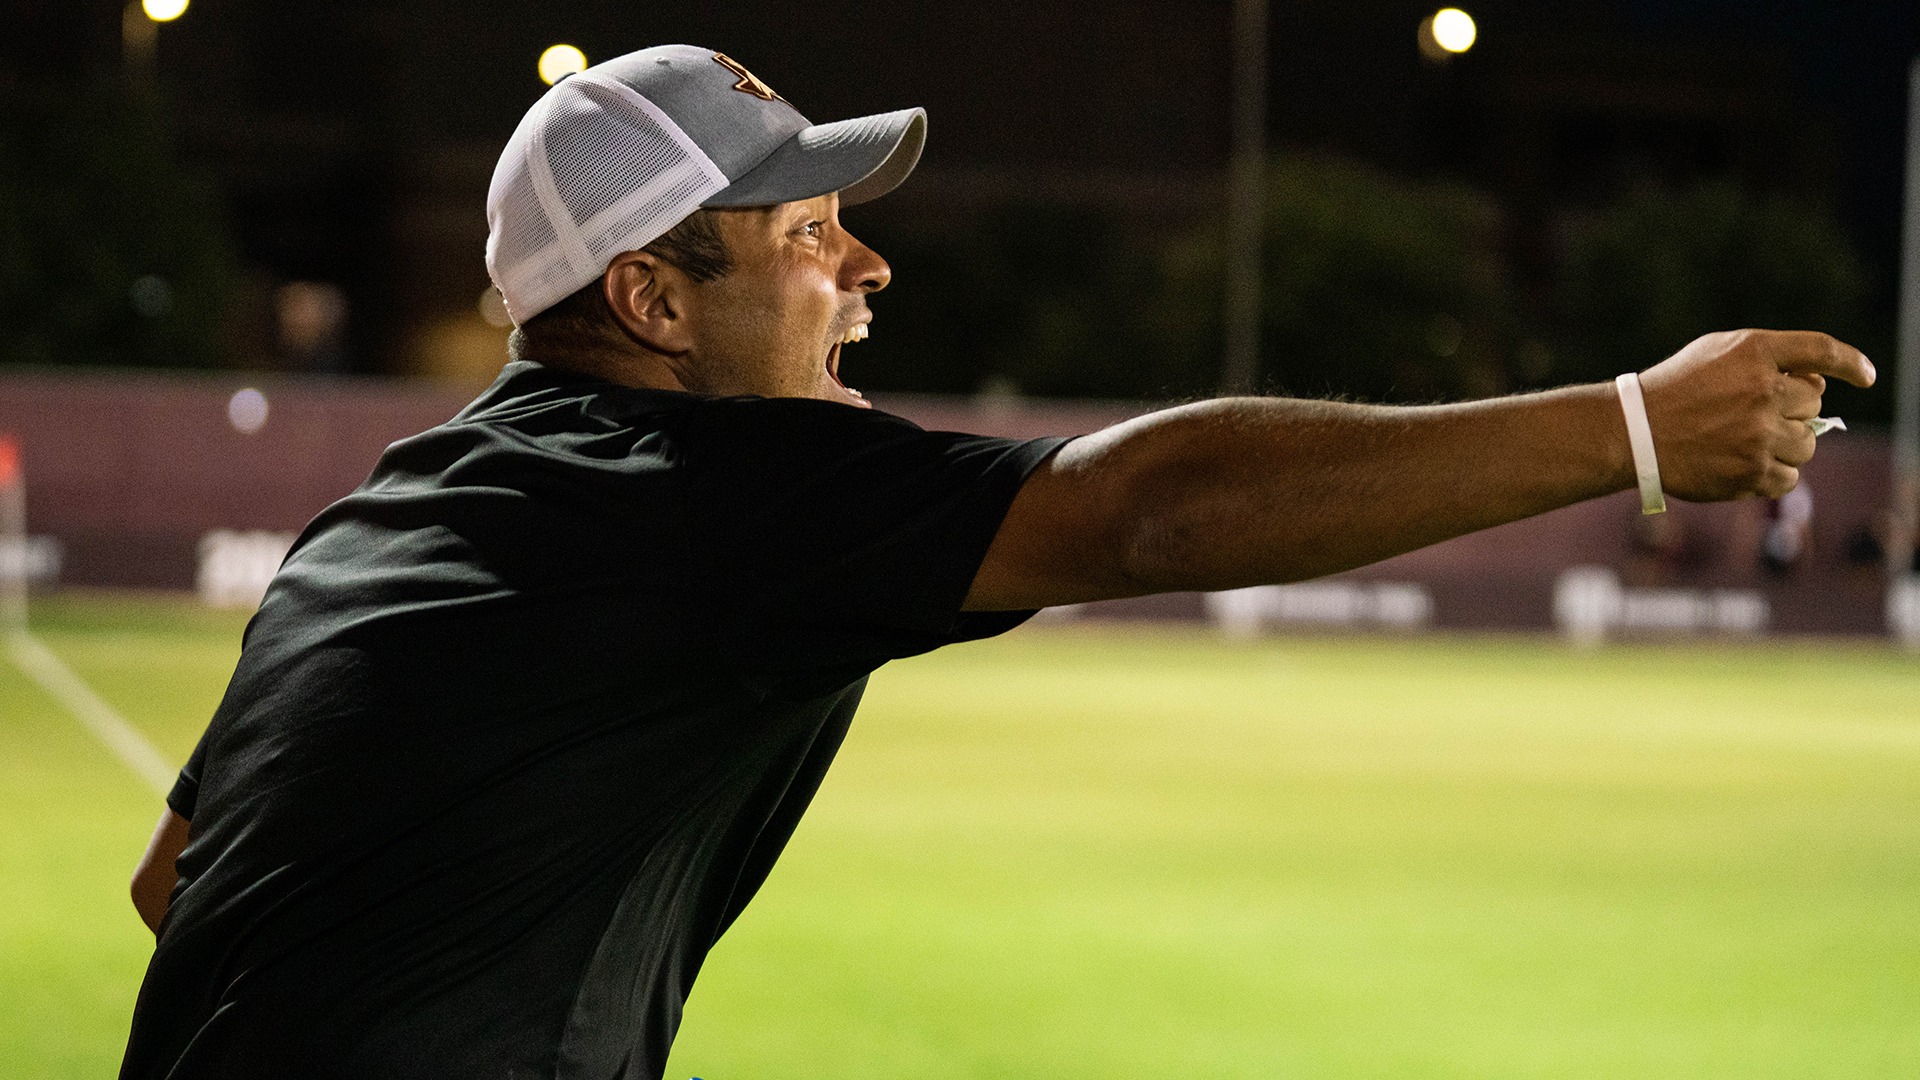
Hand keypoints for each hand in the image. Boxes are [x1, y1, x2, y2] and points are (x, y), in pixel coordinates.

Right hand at [1637, 329, 1874, 501]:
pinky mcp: (1751, 471)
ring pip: (1806, 445)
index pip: (1821, 351)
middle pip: (1814, 405)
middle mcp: (1763, 390)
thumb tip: (1817, 386)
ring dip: (1785, 446)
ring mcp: (1760, 433)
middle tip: (1757, 417)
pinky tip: (1743, 466)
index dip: (1850, 362)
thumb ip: (1767, 360)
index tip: (1865, 376)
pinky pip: (1789, 478)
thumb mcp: (1716, 353)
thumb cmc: (1673, 389)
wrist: (1631, 431)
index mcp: (1755, 352)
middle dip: (1793, 412)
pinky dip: (1772, 475)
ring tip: (1746, 444)